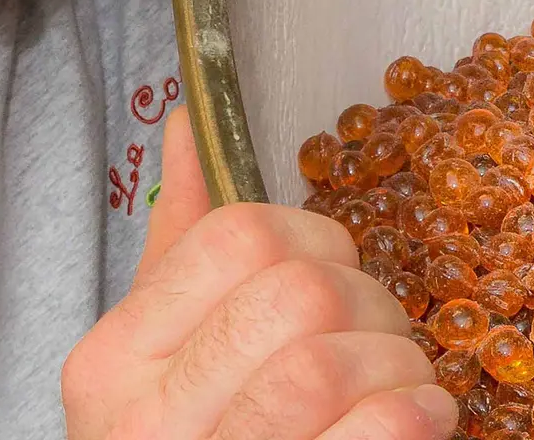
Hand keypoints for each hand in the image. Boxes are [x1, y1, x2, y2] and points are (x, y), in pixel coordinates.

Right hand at [62, 110, 459, 439]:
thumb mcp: (164, 364)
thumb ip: (180, 249)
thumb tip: (188, 124)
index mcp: (114, 365)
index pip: (240, 235)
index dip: (318, 242)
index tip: (334, 282)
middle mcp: (143, 425)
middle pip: (297, 291)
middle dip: (370, 303)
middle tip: (379, 340)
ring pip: (330, 360)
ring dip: (400, 365)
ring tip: (405, 389)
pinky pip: (376, 431)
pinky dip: (418, 416)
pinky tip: (419, 423)